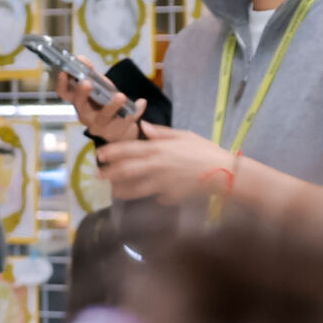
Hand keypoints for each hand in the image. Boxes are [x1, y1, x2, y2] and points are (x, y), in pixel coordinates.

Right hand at [63, 77, 144, 146]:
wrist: (119, 128)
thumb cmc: (104, 103)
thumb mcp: (98, 85)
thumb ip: (89, 72)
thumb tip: (81, 58)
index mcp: (79, 102)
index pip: (64, 94)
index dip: (62, 84)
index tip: (64, 71)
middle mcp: (85, 115)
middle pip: (80, 106)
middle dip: (82, 94)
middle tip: (87, 83)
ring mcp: (100, 125)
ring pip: (103, 117)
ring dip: (111, 106)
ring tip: (120, 96)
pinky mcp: (116, 131)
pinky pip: (126, 120)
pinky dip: (135, 111)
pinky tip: (141, 102)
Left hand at [91, 120, 241, 205]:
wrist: (224, 174)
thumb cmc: (205, 151)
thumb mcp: (184, 135)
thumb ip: (162, 132)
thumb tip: (143, 125)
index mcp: (159, 149)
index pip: (128, 150)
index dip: (112, 152)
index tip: (100, 154)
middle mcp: (156, 167)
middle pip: (126, 171)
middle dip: (110, 173)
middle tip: (98, 175)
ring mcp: (161, 184)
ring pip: (135, 189)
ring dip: (122, 190)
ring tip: (114, 190)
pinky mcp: (169, 197)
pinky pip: (156, 197)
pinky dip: (153, 197)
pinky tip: (151, 196)